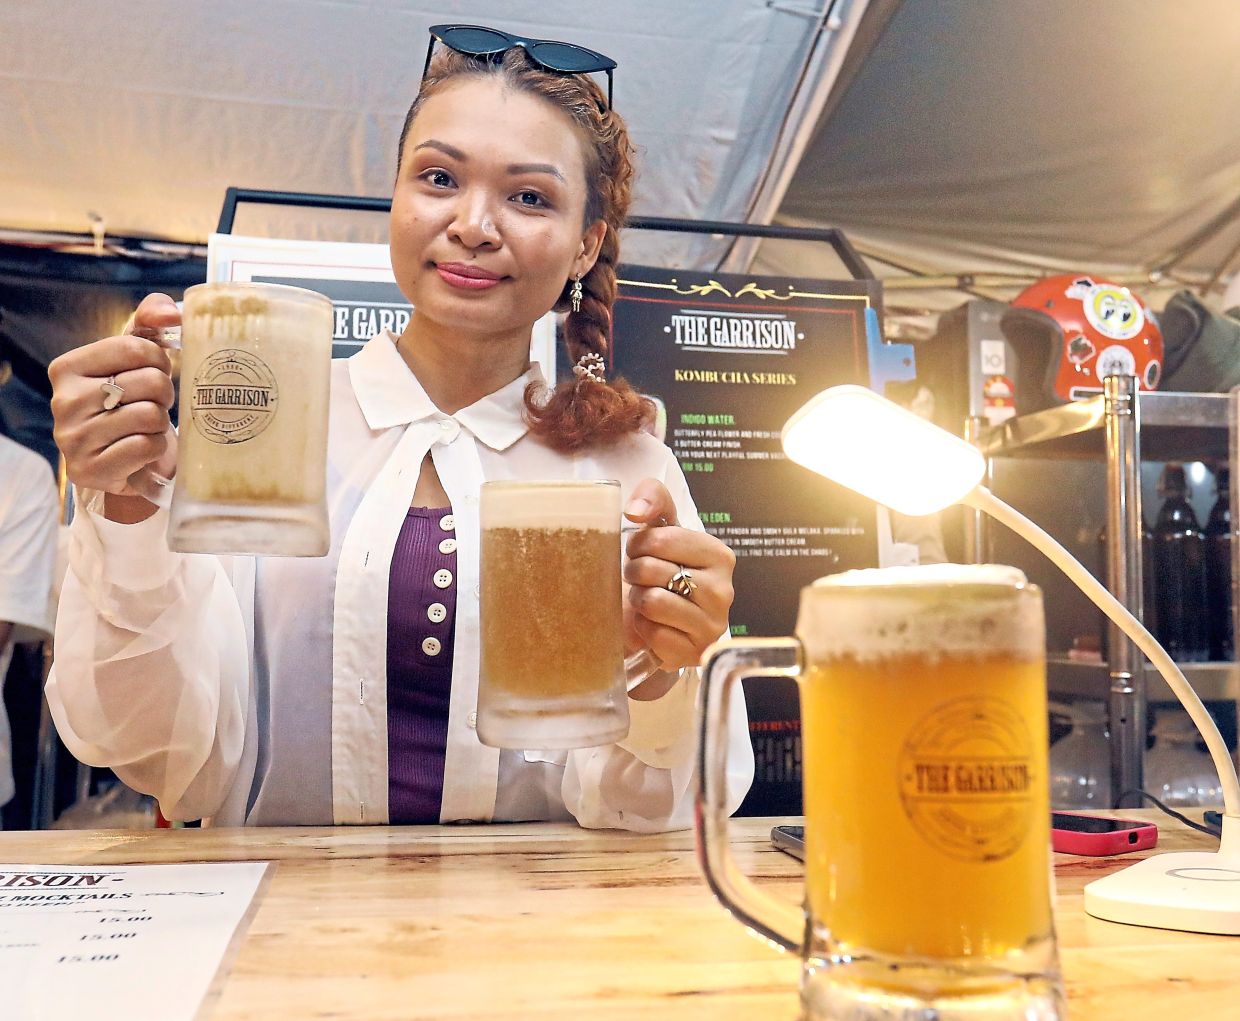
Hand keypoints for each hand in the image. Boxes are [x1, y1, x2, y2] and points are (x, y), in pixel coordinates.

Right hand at [48, 293, 179, 520]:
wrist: (124, 461)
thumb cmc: (129, 402)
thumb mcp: (133, 359)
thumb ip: (149, 323)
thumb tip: (171, 312)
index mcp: (68, 368)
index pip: (133, 348)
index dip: (159, 359)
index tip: (158, 370)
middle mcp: (63, 401)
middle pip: (147, 382)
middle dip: (164, 393)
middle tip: (157, 403)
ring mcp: (73, 439)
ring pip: (149, 416)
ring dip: (161, 422)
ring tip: (149, 426)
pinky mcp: (90, 470)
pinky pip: (146, 447)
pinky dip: (156, 448)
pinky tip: (144, 449)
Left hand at [623, 478, 735, 682]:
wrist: (661, 621)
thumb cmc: (661, 571)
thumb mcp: (660, 530)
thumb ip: (653, 499)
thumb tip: (636, 510)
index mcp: (719, 555)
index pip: (662, 538)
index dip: (638, 543)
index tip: (638, 550)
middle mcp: (723, 590)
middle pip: (653, 570)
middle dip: (634, 572)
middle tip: (638, 577)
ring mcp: (712, 624)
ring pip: (652, 602)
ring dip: (638, 600)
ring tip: (645, 598)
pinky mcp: (695, 652)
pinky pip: (652, 634)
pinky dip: (642, 628)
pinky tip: (652, 624)